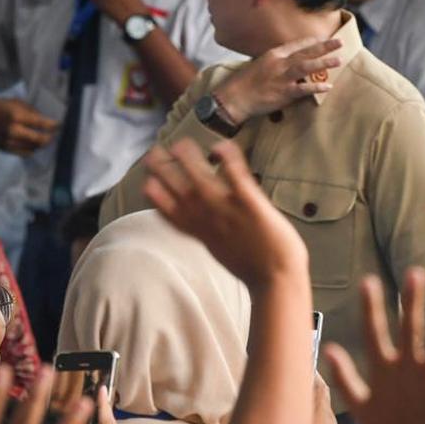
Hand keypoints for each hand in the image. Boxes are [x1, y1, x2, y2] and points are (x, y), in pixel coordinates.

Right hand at [0, 98, 57, 154]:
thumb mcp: (15, 103)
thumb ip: (32, 112)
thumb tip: (47, 122)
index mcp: (15, 116)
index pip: (39, 123)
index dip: (52, 125)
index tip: (59, 125)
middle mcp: (12, 130)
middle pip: (39, 140)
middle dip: (49, 138)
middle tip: (53, 135)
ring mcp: (7, 141)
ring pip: (33, 148)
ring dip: (41, 144)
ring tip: (43, 138)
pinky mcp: (4, 149)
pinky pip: (25, 153)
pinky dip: (32, 149)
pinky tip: (33, 144)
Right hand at [142, 139, 307, 287]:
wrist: (277, 280)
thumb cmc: (257, 269)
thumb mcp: (226, 254)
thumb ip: (214, 237)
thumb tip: (210, 231)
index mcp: (204, 235)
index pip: (174, 215)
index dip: (158, 200)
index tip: (147, 185)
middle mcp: (211, 221)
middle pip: (181, 193)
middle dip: (164, 173)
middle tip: (152, 153)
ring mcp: (229, 211)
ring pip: (202, 181)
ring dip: (189, 161)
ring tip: (180, 143)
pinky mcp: (250, 204)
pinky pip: (236, 177)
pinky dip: (228, 160)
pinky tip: (220, 146)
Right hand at [211, 37, 342, 124]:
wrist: (235, 97)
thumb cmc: (244, 82)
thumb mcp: (259, 65)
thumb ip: (274, 62)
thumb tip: (287, 63)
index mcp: (273, 54)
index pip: (296, 45)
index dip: (311, 42)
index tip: (323, 38)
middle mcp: (279, 63)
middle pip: (305, 52)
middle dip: (323, 47)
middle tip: (339, 42)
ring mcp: (282, 77)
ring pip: (306, 66)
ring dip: (323, 62)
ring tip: (338, 60)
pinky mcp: (284, 93)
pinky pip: (303, 89)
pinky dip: (316, 87)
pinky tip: (328, 86)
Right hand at [323, 269, 424, 423]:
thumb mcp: (359, 407)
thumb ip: (344, 378)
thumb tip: (329, 349)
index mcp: (382, 372)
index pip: (373, 332)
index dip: (371, 306)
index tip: (368, 281)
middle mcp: (405, 373)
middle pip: (408, 329)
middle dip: (411, 300)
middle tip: (415, 272)